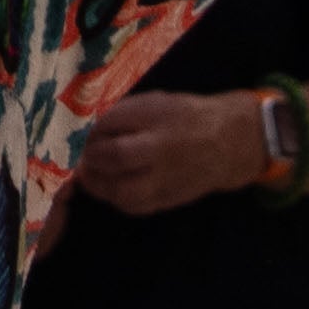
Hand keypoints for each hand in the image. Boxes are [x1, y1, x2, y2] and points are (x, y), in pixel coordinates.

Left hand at [59, 87, 274, 211]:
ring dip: (99, 184)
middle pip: (119, 156)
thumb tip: (90, 132)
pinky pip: (136, 206)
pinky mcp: (169, 199)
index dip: (92, 130)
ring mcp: (167, 177)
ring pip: (125, 190)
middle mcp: (163, 147)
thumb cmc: (184, 117)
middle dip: (92, 158)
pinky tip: (110, 188)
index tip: (83, 134)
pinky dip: (117, 199)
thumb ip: (125, 115)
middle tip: (83, 157)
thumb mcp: (156, 102)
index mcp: (158, 115)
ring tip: (90, 176)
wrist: (226, 143)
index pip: (114, 122)